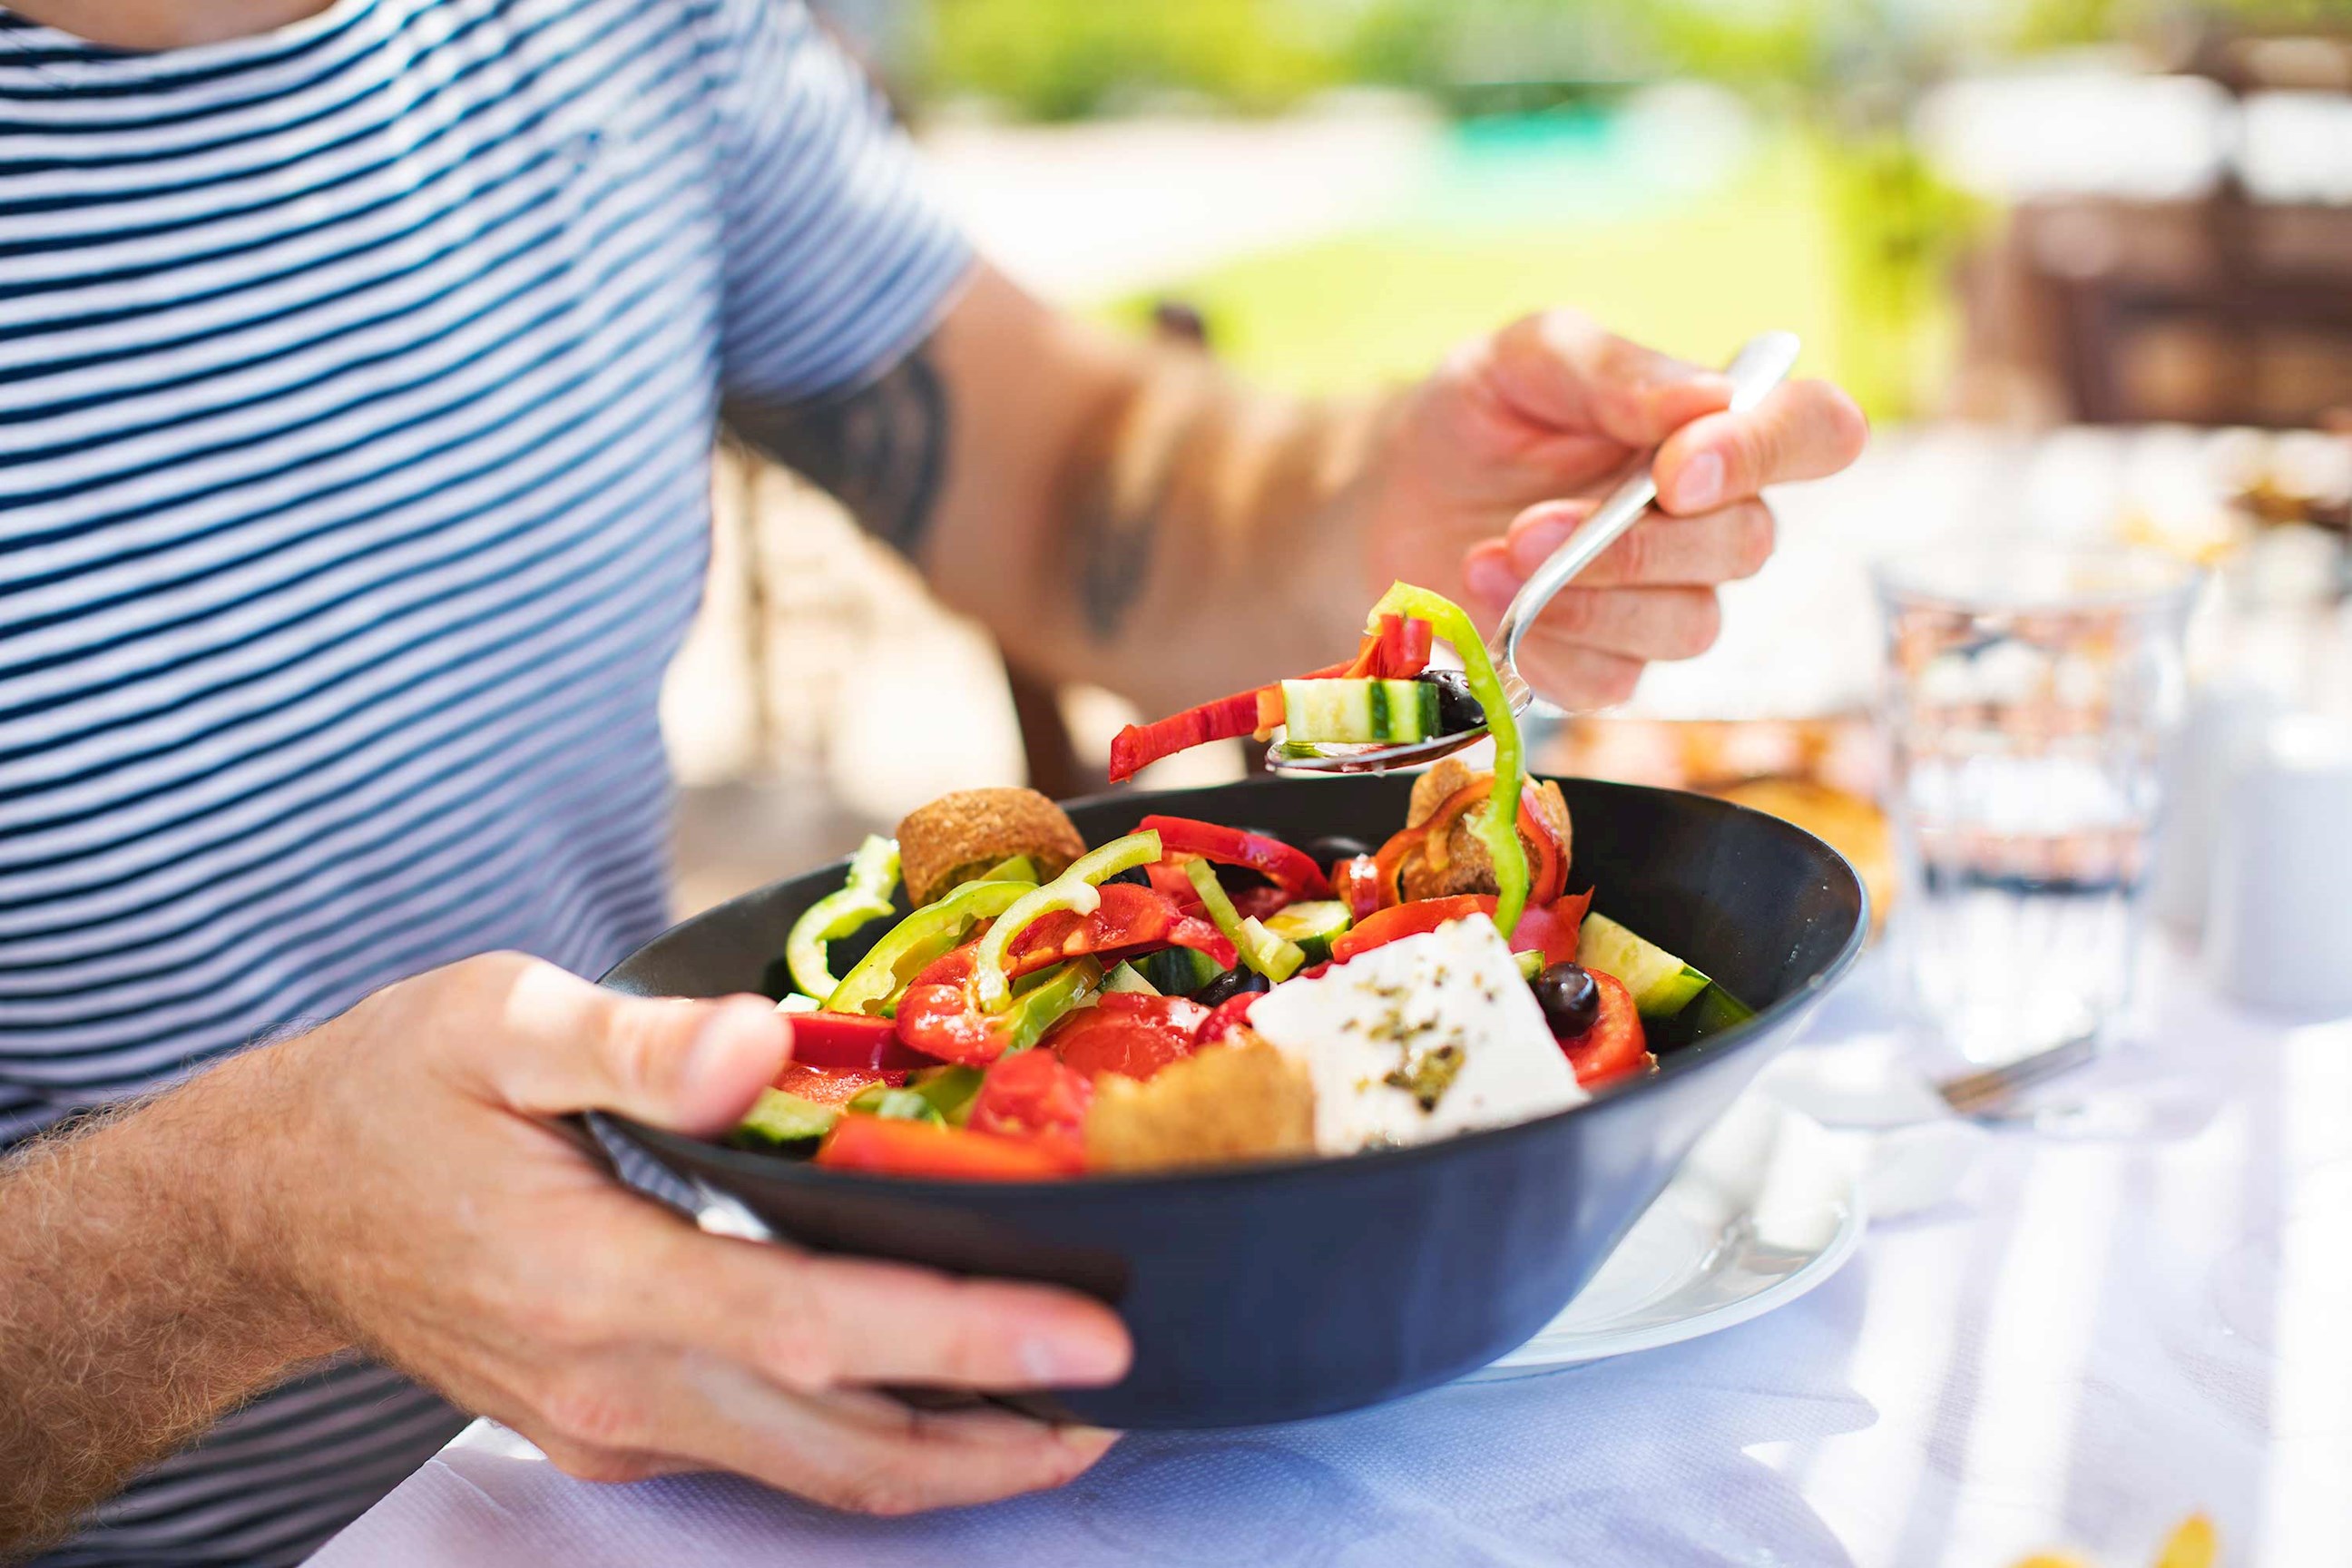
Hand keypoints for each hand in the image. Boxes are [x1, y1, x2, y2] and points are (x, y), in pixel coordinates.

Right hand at [251, 954, 1130, 1513]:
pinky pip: (771, 1461)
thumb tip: (757, 1045)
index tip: (1099, 1336)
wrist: (276, 1207)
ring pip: (817, 1477)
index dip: (971, 1338)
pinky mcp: (614, 1430)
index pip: (822, 1330)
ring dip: (953, 1461)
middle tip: (1130, 1394)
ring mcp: (614, 1424)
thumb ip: (632, 1041)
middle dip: (1003, 1439)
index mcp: (595, 1281)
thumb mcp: (494, 1022)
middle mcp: (616, 1383)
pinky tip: (942, 1395)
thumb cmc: (392, 1094)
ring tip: (1070, 1416)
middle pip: (847, 1448)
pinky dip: (875, 1444)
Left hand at [1362, 311, 1867, 705]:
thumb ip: (1614, 370)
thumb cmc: (1479, 414)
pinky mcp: (1608, 664)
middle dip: (1636, 544)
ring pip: (1689, 625)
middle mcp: (1711, 518)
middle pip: (1747, 545)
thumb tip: (1706, 400)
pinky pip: (1616, 679)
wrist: (1393, 493)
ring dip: (1586, 597)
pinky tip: (1493, 602)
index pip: (1816, 432)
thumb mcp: (1528, 358)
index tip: (1680, 469)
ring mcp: (1666, 599)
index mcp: (1713, 428)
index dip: (1771, 452)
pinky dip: (1549, 645)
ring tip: (1493, 557)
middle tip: (1529, 525)